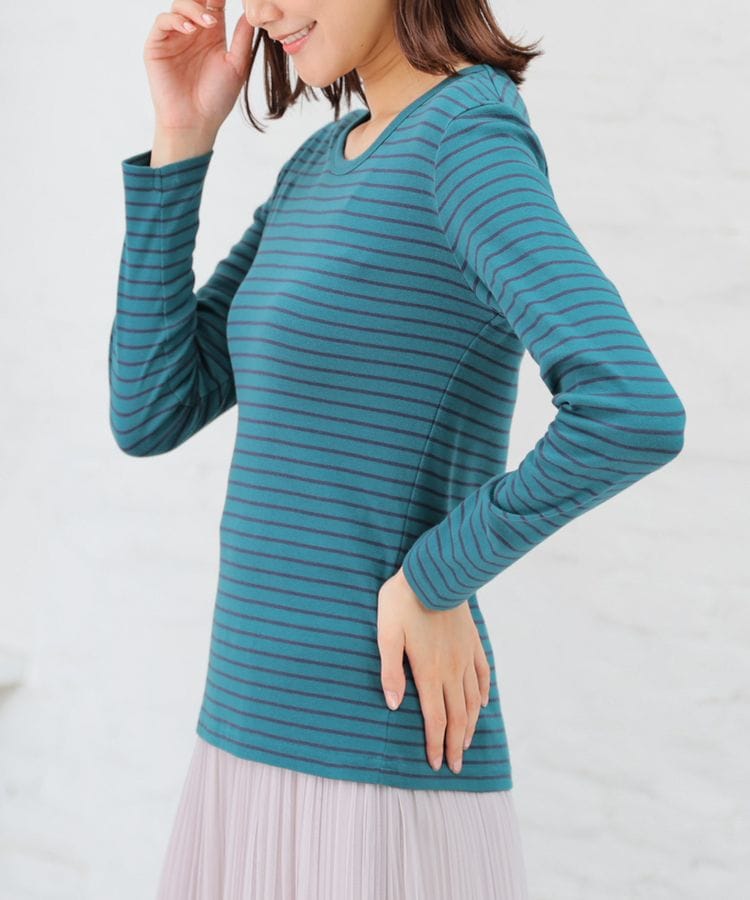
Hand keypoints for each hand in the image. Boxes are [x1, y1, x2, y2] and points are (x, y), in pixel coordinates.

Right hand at [143, 1, 254, 136]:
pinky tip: (190, 29)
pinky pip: (162, 22)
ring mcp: (174, 36)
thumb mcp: (237, 66)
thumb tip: (251, 12)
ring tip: (207, 23)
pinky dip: (175, 20)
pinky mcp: (157, 45)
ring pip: (179, 5)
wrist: (196, 121)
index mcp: (212, 33)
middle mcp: (193, 31)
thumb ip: (243, 38)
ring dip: (193, 9)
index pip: (215, 3)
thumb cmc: (216, 98)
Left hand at [377, 566, 490, 773]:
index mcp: (429, 671)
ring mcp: (465, 656)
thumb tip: (394, 706)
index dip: (435, 743)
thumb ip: (390, 671)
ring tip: (466, 743)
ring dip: (470, 725)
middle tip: (456, 766)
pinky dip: (483, 693)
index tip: (437, 764)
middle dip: (455, 744)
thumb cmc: (402, 602)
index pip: (435, 717)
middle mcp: (451, 669)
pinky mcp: (473, 642)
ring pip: (472, 699)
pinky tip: (482, 704)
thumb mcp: (387, 635)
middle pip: (456, 715)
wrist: (434, 572)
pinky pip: (482, 674)